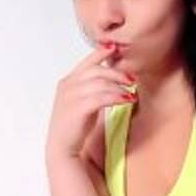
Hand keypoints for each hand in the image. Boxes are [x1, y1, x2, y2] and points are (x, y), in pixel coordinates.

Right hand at [45, 43, 136, 160]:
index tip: (114, 48)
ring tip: (131, 91)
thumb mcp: (82, 102)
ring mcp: (71, 96)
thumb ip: (92, 90)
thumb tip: (113, 82)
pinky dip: (117, 96)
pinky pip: (102, 97)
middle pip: (97, 71)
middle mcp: (68, 86)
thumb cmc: (74, 126)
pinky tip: (127, 99)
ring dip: (119, 85)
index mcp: (67, 82)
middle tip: (131, 78)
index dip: (100, 53)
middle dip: (117, 73)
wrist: (63, 147)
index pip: (86, 62)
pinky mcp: (79, 108)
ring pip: (100, 83)